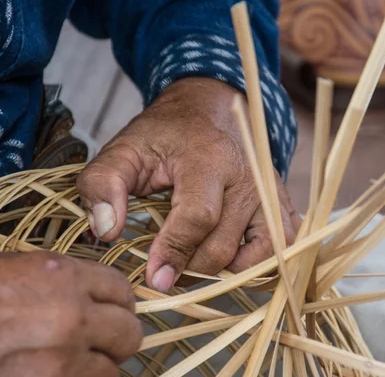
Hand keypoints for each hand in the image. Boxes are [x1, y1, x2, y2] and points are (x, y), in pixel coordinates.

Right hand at [0, 251, 141, 376]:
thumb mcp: (19, 270)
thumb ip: (66, 283)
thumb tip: (96, 299)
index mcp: (64, 277)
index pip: (122, 291)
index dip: (121, 304)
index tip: (116, 313)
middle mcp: (70, 316)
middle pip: (128, 332)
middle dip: (119, 338)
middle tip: (104, 343)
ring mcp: (59, 359)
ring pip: (112, 370)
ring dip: (98, 368)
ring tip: (76, 363)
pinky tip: (58, 373)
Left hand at [77, 77, 300, 290]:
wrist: (212, 108)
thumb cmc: (166, 133)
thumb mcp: (124, 149)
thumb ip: (103, 184)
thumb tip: (106, 231)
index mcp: (209, 159)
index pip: (198, 218)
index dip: (173, 252)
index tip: (153, 275)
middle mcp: (249, 177)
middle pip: (224, 246)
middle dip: (189, 267)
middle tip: (165, 266)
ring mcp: (270, 192)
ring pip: (257, 255)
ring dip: (224, 271)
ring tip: (196, 260)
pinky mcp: (281, 203)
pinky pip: (280, 247)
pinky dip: (258, 262)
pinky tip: (230, 257)